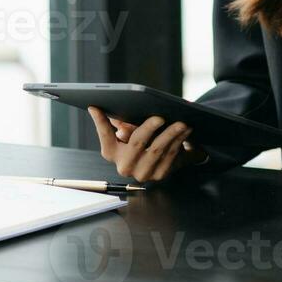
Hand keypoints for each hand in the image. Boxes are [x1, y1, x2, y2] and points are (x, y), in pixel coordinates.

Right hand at [88, 106, 208, 181]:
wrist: (163, 158)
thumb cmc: (143, 139)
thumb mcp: (131, 130)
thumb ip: (123, 122)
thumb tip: (117, 111)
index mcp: (112, 153)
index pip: (105, 136)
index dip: (99, 122)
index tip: (95, 107)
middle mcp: (125, 166)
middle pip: (136, 143)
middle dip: (148, 128)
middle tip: (160, 117)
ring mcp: (142, 173)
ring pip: (157, 150)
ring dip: (171, 133)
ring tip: (181, 122)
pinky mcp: (159, 174)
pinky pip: (170, 155)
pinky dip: (179, 140)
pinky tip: (186, 130)